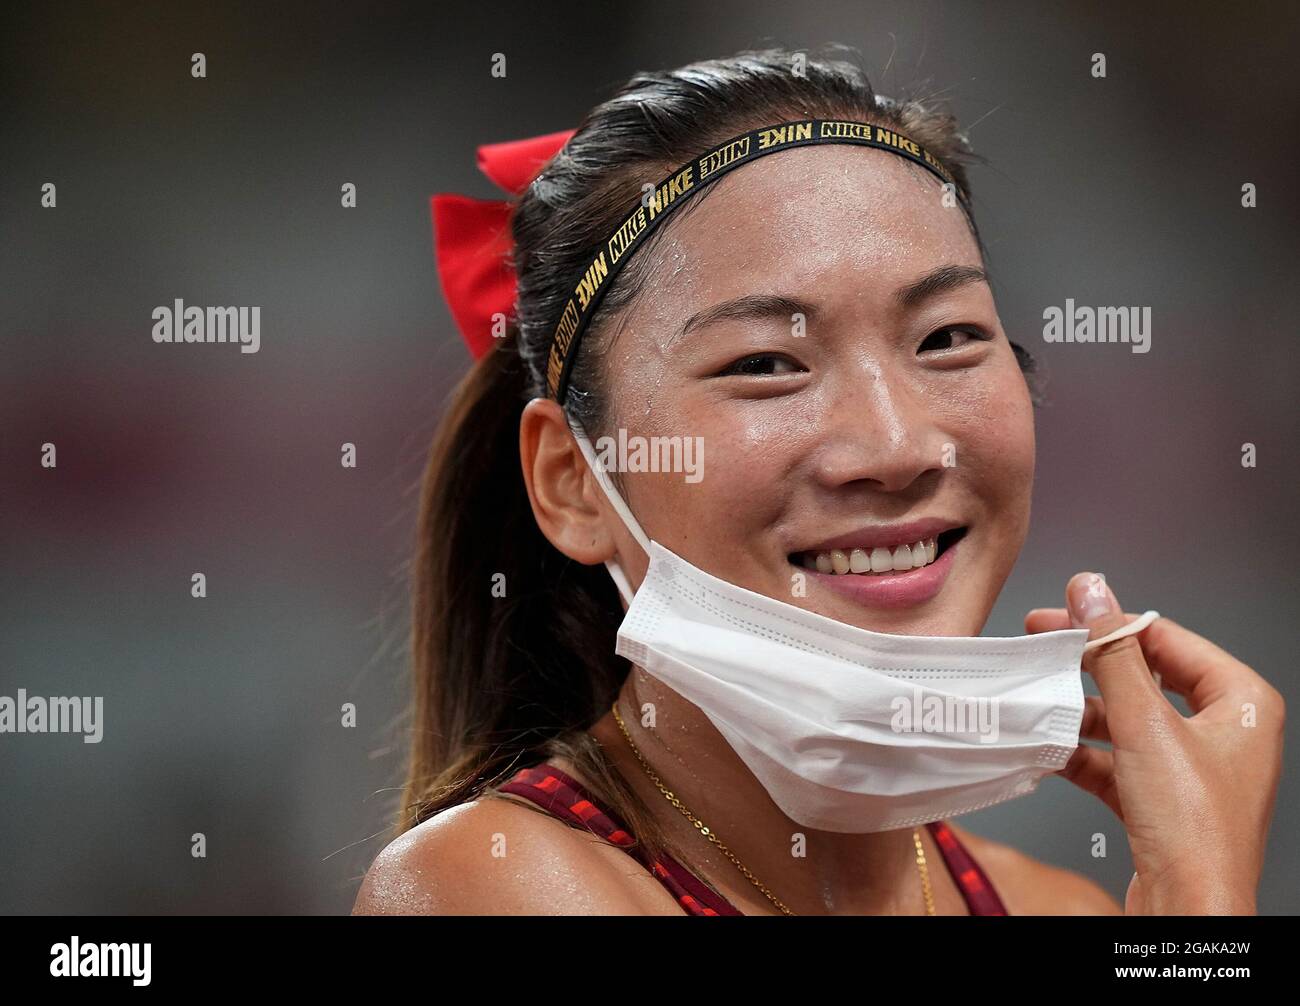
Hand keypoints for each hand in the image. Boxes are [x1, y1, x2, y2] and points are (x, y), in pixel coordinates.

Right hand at [1026, 573, 1283, 914]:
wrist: (1188, 911)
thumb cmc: (1195, 831)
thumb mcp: (1146, 724)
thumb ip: (1114, 652)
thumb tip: (1092, 592)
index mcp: (1242, 702)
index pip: (1168, 638)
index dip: (1110, 622)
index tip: (1063, 612)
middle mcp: (1224, 732)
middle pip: (1145, 678)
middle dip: (1090, 667)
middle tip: (1043, 644)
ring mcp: (1193, 768)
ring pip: (1127, 720)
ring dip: (1080, 713)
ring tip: (1038, 699)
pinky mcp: (1163, 801)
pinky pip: (1117, 761)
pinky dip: (1082, 753)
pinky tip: (1048, 747)